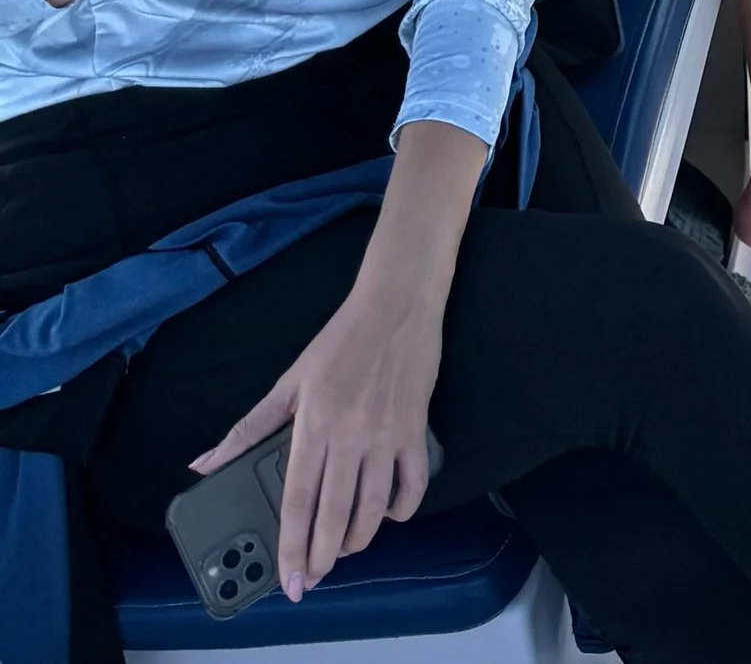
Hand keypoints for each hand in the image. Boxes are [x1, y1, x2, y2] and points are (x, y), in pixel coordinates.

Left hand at [193, 280, 441, 601]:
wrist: (396, 302)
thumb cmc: (338, 341)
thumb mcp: (288, 381)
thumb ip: (247, 429)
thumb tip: (202, 465)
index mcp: (312, 425)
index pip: (298, 501)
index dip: (291, 547)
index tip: (288, 579)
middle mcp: (350, 436)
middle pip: (334, 514)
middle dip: (321, 557)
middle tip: (312, 580)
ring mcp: (386, 434)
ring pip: (373, 507)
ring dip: (357, 539)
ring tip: (342, 551)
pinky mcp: (415, 428)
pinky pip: (412, 482)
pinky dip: (402, 508)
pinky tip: (389, 516)